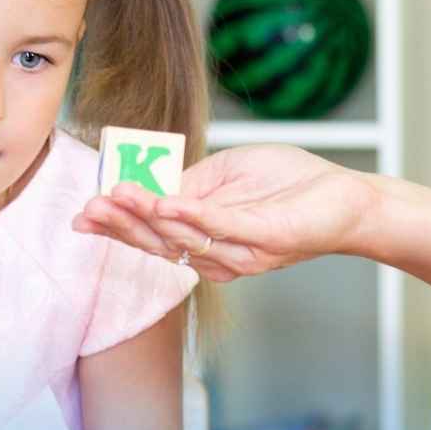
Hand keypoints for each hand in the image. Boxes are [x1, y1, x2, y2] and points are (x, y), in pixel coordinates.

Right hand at [71, 144, 368, 280]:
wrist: (345, 195)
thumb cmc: (289, 183)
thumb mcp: (227, 173)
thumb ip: (189, 182)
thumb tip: (147, 183)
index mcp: (205, 240)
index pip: (152, 237)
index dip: (117, 226)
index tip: (84, 213)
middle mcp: (218, 256)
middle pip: (158, 244)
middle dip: (121, 225)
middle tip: (90, 207)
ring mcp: (240, 253)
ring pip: (183, 238)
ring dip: (148, 215)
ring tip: (119, 194)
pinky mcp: (264, 240)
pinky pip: (221, 229)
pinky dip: (191, 215)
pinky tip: (165, 201)